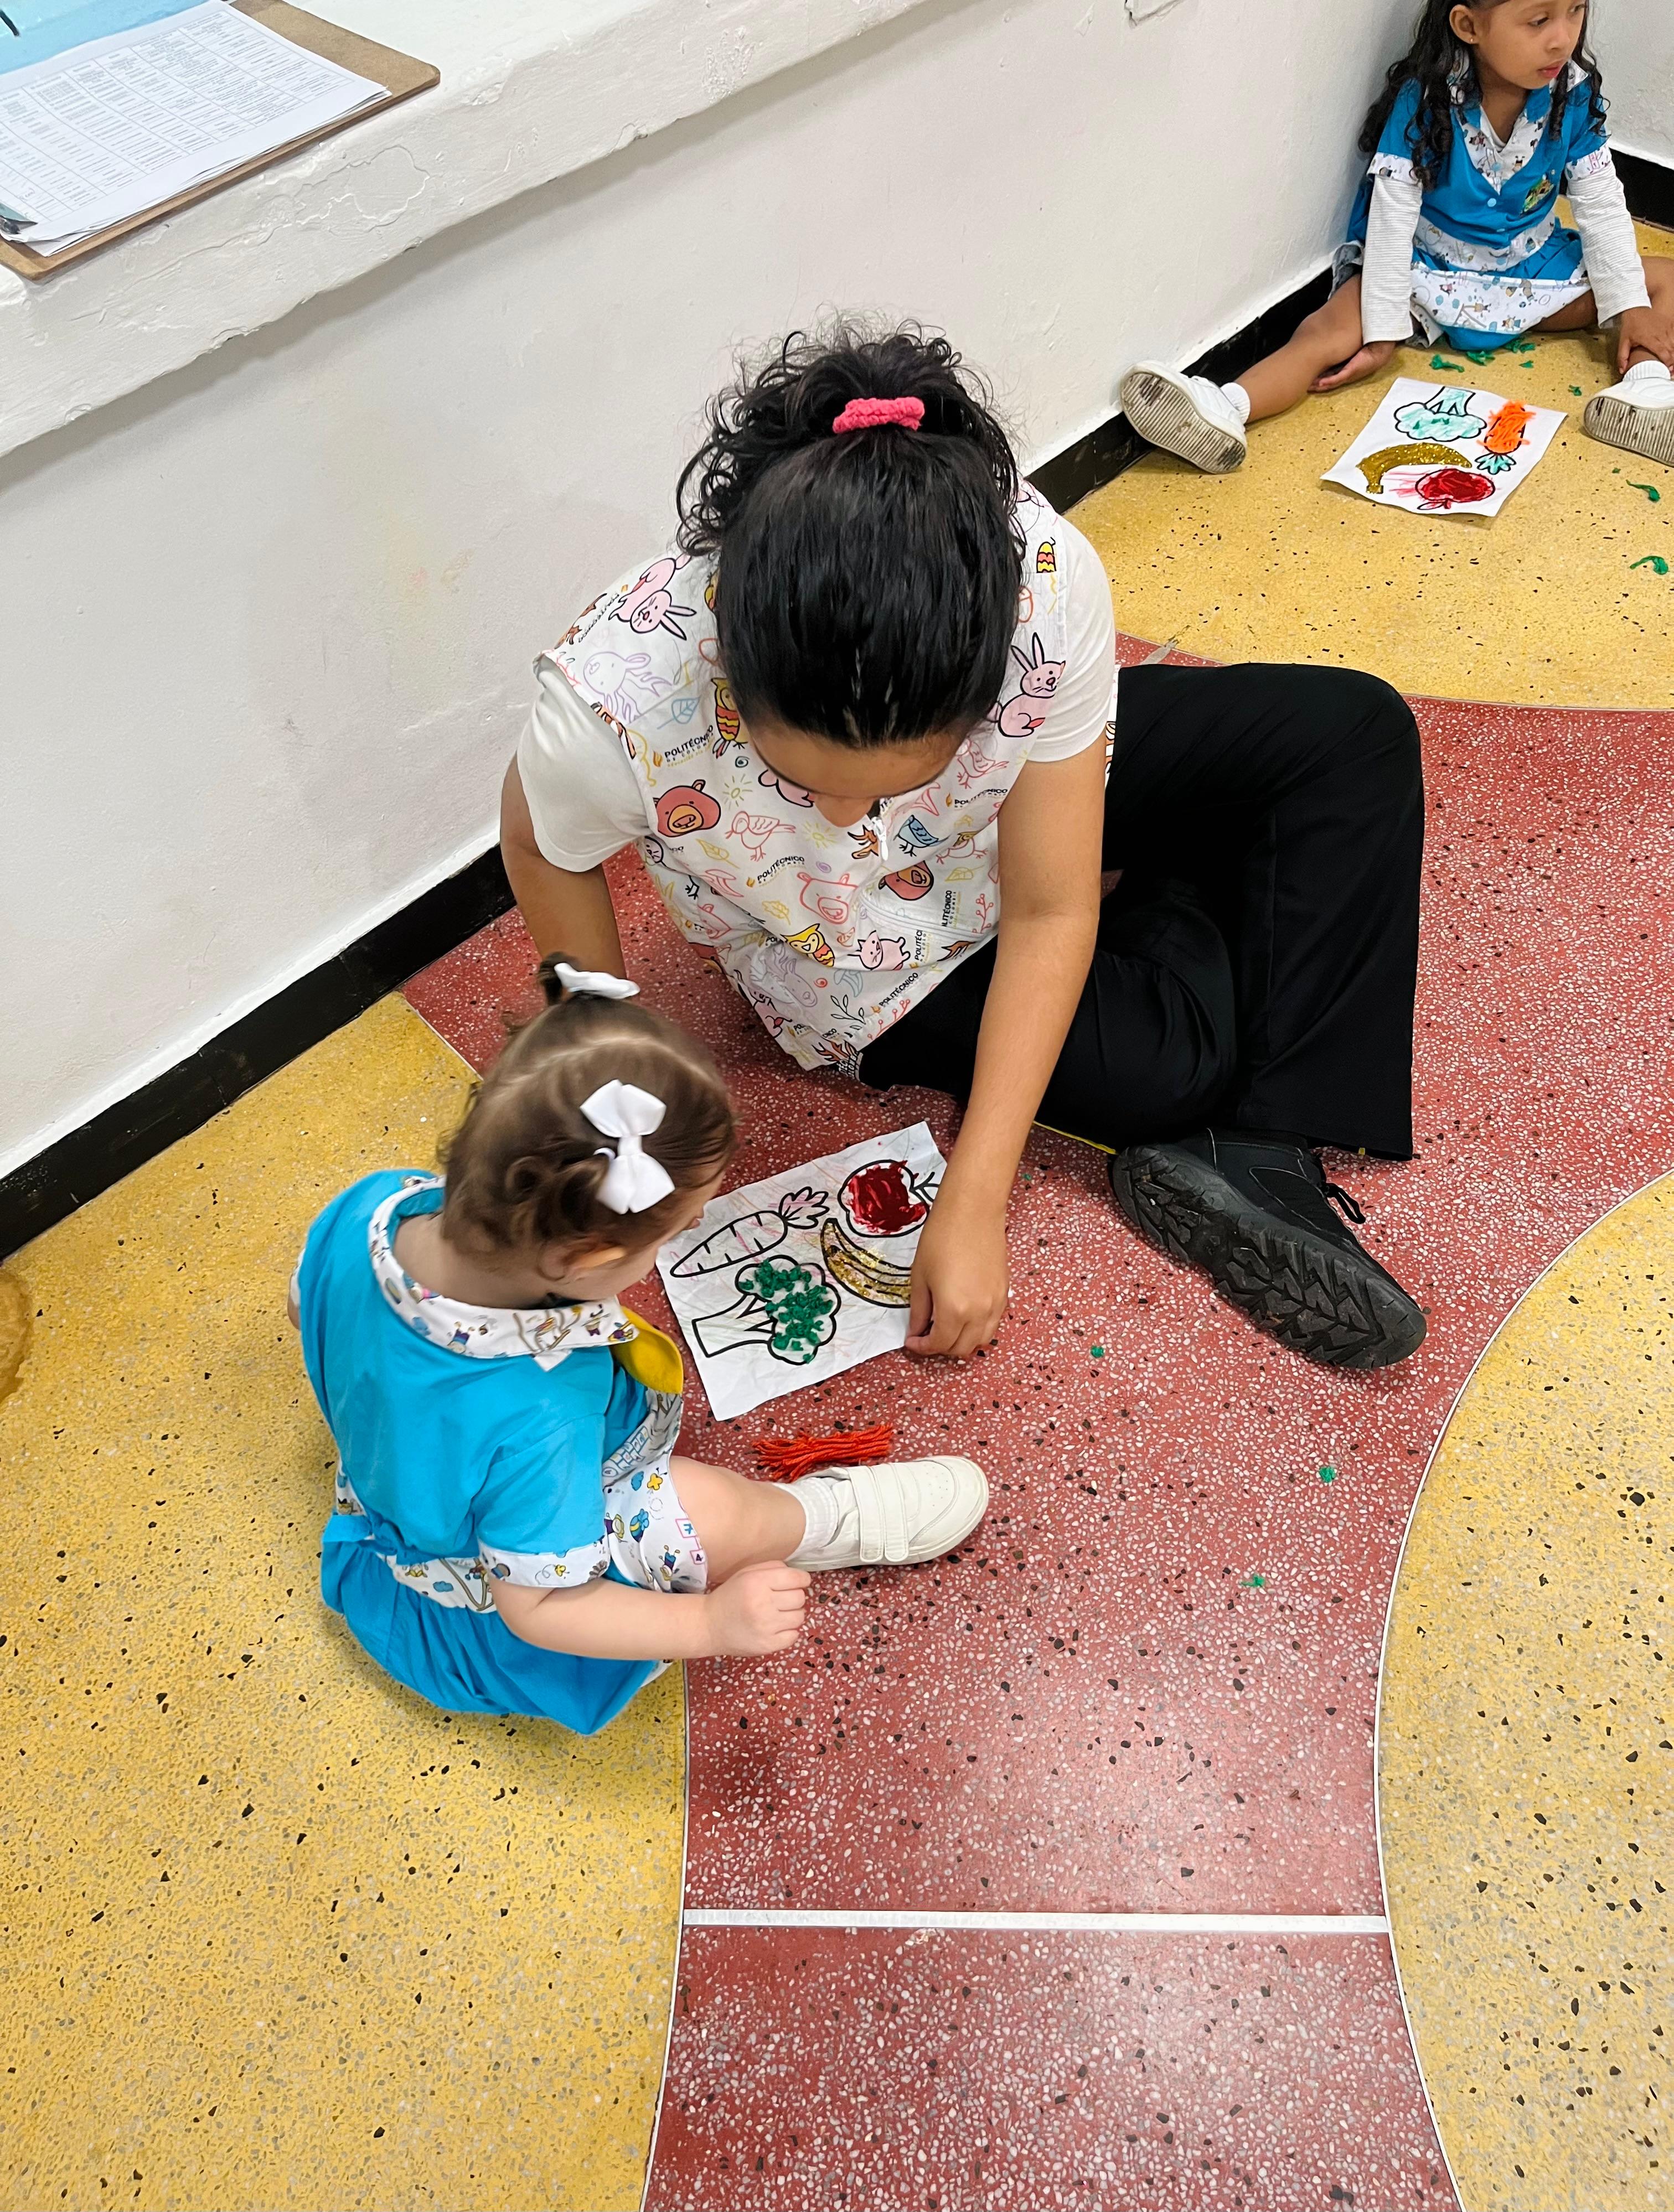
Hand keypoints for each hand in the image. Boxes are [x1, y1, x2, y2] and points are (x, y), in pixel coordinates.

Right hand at [703, 1562, 808, 1655]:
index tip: (798, 1582)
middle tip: (780, 1599)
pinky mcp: (768, 1645)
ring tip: (777, 1614)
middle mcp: (763, 1604)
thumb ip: (773, 1568)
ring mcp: (766, 1627)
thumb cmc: (731, 1596)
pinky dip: (788, 1631)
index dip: (802, 1579)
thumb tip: (799, 1575)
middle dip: (794, 1596)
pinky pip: (794, 1636)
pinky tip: (775, 1627)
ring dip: (792, 1614)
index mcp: (758, 1582)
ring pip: (800, 1617)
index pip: (796, 1578)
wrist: (709, 1625)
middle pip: (800, 1598)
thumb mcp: (747, 1573)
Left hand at [906, 1189, 1008, 1359]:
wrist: (973, 1211)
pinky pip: (992, 1325)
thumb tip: (916, 1331)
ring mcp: (996, 1305)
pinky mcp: (1004, 1294)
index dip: (922, 1347)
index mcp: (954, 1310)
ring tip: (944, 1326)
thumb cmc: (941, 1237)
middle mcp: (980, 1313)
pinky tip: (962, 1315)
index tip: (911, 1340)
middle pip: (961, 1349)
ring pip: (980, 1341)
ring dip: (960, 1341)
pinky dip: (976, 1329)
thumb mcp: (920, 1277)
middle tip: (925, 1334)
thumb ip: (919, 1310)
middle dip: (940, 1347)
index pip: (939, 1344)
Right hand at [1310, 339, 1398, 393]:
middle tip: (1304, 384)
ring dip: (1319, 385)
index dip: (1317, 374)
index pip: (1327, 372)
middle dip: (1315, 383)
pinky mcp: (1352, 371)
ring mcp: (1348, 373)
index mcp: (1344, 366)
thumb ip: (1339, 341)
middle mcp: (1345, 372)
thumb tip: (1329, 333)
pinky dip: (1329, 381)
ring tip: (1309, 386)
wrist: (1379, 344)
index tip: (1307, 374)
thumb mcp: (1349, 343)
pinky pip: (1338, 378)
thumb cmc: (1367, 343)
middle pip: (1327, 380)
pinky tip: (1321, 383)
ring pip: (1331, 382)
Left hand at [1618, 305, 1673, 374]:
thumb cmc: (1631, 324)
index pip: (1664, 353)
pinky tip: (1673, 350)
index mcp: (1651, 339)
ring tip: (1673, 364)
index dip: (1668, 363)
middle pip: (1672, 350)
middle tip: (1671, 371)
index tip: (1667, 371)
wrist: (1637, 306)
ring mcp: (1667, 328)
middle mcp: (1661, 334)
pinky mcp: (1670, 323)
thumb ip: (1622, 356)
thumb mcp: (1623, 341)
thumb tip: (1622, 370)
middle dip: (1673, 361)